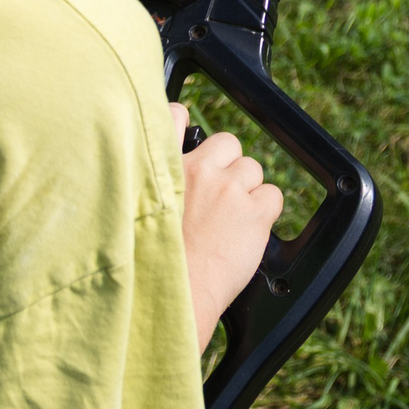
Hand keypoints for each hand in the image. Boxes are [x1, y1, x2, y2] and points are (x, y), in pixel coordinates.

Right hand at [170, 102, 284, 351]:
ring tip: (230, 219)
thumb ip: (153, 183)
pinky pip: (273, 196)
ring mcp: (228, 188)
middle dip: (227, 164)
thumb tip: (160, 173)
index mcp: (165, 165)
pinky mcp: (254, 212)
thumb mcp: (135, 209)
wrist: (177, 292)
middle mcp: (197, 170)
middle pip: (227, 142)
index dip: (183, 123)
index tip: (187, 137)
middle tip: (217, 195)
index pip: (174, 116)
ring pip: (252, 168)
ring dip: (246, 189)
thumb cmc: (154, 260)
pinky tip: (248, 230)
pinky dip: (265, 211)